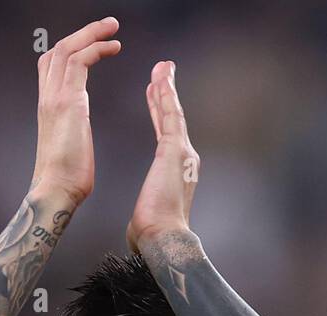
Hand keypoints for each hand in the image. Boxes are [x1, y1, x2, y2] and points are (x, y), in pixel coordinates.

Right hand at [30, 17, 121, 205]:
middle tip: (107, 26)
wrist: (56, 192)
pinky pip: (79, 62)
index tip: (94, 45)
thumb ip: (70, 132)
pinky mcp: (68, 103)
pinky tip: (113, 48)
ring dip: (91, 33)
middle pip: (57, 50)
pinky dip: (95, 48)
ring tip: (113, 28)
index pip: (52, 66)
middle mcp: (48, 98)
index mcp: (49, 108)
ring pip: (67, 49)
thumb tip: (75, 136)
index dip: (72, 50)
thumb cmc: (66, 180)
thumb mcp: (67, 148)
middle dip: (82, 33)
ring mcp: (54, 98)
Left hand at [127, 61, 199, 253]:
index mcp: (175, 171)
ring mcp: (182, 152)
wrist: (164, 238)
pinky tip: (159, 78)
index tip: (154, 94)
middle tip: (162, 71)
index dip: (160, 112)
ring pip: (174, 112)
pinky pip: (170, 115)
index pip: (166, 133)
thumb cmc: (153, 233)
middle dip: (166, 94)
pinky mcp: (175, 150)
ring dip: (167, 87)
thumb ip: (149, 209)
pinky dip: (165, 95)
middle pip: (173, 118)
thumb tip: (141, 223)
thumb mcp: (149, 215)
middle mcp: (184, 158)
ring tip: (162, 66)